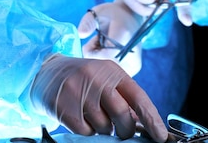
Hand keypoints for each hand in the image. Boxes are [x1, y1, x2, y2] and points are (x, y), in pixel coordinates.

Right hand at [30, 54, 167, 141]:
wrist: (46, 72)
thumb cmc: (83, 79)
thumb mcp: (105, 79)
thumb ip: (124, 98)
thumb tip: (144, 125)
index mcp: (112, 70)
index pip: (139, 98)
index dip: (152, 119)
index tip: (161, 137)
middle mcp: (96, 78)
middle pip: (122, 116)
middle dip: (124, 129)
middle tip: (119, 129)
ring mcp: (79, 92)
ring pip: (104, 127)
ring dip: (103, 128)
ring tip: (93, 115)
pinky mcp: (65, 107)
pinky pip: (86, 132)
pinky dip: (87, 131)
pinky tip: (80, 118)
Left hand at [77, 0, 142, 75]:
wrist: (131, 18)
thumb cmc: (111, 14)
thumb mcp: (98, 12)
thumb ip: (88, 21)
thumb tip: (81, 34)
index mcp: (124, 35)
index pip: (105, 56)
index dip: (93, 52)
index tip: (94, 40)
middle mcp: (132, 52)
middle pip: (105, 67)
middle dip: (94, 58)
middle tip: (98, 42)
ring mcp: (134, 63)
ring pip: (108, 73)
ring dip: (100, 62)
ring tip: (104, 47)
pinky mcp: (133, 69)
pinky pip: (113, 74)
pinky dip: (106, 67)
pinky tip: (109, 54)